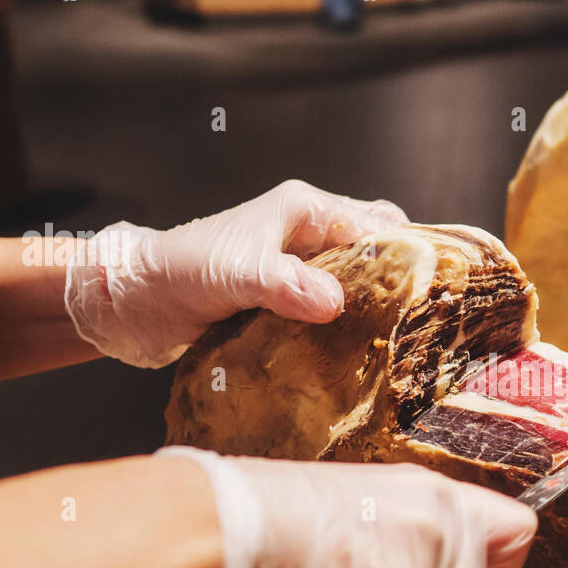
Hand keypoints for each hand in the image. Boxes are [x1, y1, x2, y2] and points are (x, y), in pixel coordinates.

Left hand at [65, 180, 407, 367]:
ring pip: (358, 285)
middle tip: (418, 325)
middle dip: (399, 284)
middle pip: (378, 253)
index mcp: (306, 210)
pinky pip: (334, 312)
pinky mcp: (289, 301)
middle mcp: (309, 235)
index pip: (381, 225)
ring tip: (394, 347)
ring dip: (372, 311)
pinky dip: (347, 330)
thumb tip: (334, 303)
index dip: (410, 255)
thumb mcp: (236, 274)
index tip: (434, 294)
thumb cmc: (180, 273)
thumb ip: (284, 285)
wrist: (133, 303)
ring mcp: (299, 269)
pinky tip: (358, 357)